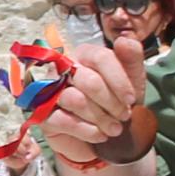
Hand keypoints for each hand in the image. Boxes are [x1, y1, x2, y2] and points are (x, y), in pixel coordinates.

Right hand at [36, 36, 150, 165]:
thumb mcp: (131, 81)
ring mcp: (50, 91)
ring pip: (76, 100)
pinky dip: (87, 131)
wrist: (104, 136)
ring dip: (101, 118)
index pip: (100, 58)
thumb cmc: (116, 103)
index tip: (131, 99)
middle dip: (111, 102)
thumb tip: (125, 39)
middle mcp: (64, 68)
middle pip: (88, 80)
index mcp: (85, 55)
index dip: (118, 80)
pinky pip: (64, 121)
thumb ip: (131, 58)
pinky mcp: (43, 114)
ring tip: (115, 129)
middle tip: (124, 116)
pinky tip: (100, 135)